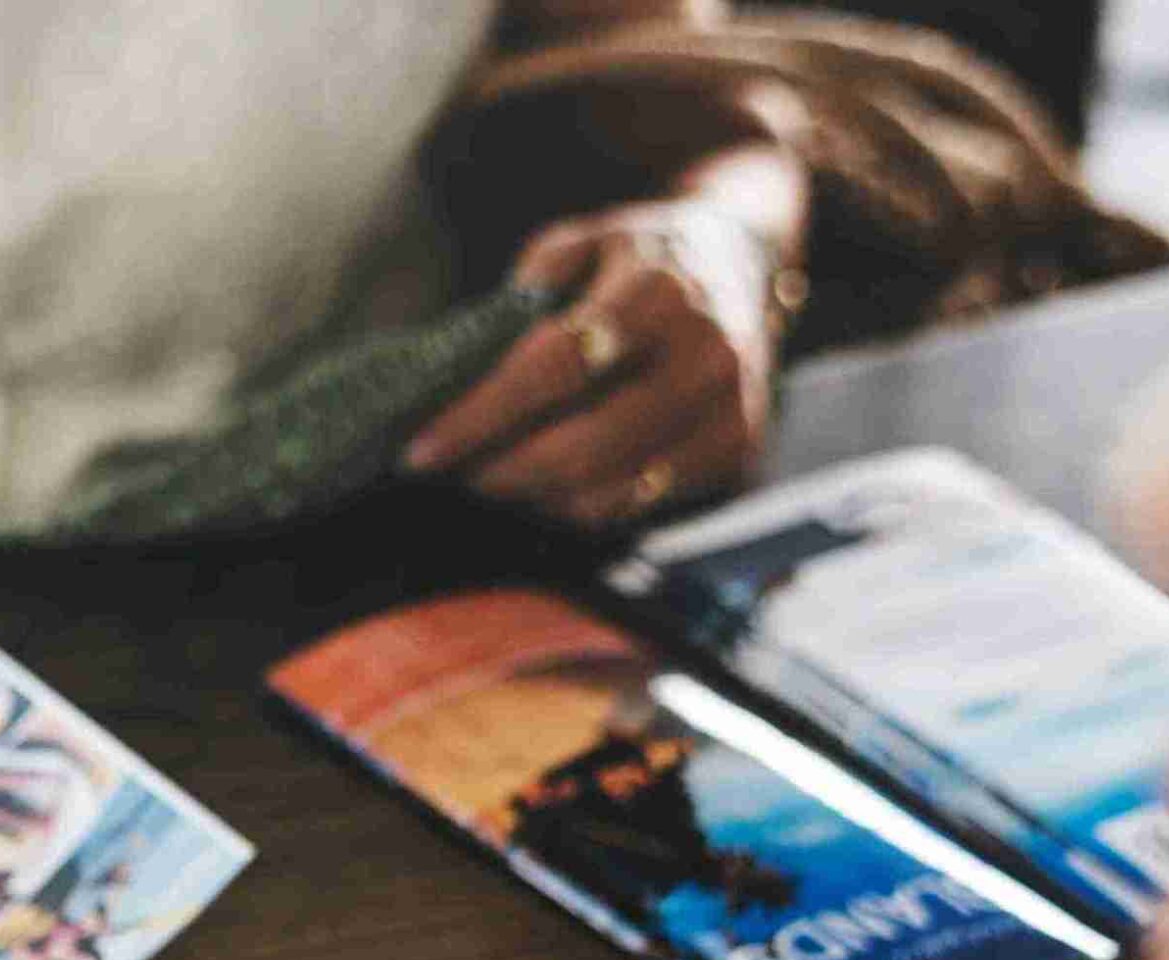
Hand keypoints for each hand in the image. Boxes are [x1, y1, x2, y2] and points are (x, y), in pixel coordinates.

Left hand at [403, 200, 777, 525]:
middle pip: (583, 446)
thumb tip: (460, 367)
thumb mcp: (584, 241)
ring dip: (532, 499)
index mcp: (660, 291)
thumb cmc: (639, 259)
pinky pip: (639, 506)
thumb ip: (525, 293)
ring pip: (608, 490)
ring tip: (487, 483)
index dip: (482, 417)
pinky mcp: (736, 452)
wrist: (747, 261)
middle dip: (500, 474)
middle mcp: (706, 355)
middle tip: (448, 480)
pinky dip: (577, 509)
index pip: (555, 367)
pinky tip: (540, 492)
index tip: (421, 452)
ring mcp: (728, 410)